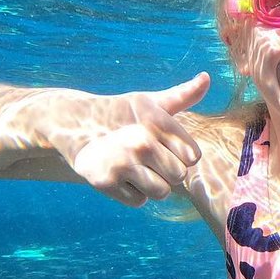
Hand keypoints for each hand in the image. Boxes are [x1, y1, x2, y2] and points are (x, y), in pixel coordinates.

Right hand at [53, 72, 210, 206]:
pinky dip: (132, 193)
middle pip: (178, 176)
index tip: (163, 146)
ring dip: (151, 185)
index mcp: (157, 122)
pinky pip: (140, 201)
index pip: (193, 156)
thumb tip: (207, 77)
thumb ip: (182, 95)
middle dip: (166, 171)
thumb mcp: (150, 102)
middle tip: (145, 159)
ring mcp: (123, 163)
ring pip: (162, 192)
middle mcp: (142, 141)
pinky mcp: (106, 182)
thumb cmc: (121, 115)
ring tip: (134, 169)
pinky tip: (120, 177)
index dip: (180, 155)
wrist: (72, 125)